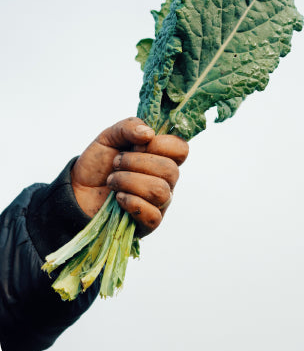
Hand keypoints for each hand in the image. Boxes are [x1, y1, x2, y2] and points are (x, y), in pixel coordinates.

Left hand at [71, 117, 188, 236]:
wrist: (76, 192)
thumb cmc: (98, 165)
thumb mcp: (108, 137)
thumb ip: (128, 127)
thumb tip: (149, 133)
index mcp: (162, 158)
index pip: (181, 149)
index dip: (161, 145)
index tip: (138, 144)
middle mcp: (166, 180)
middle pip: (170, 170)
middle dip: (136, 163)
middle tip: (116, 163)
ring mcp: (160, 203)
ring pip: (160, 191)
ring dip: (129, 182)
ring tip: (112, 181)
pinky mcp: (149, 223)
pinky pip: (152, 214)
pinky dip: (131, 202)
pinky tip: (118, 198)